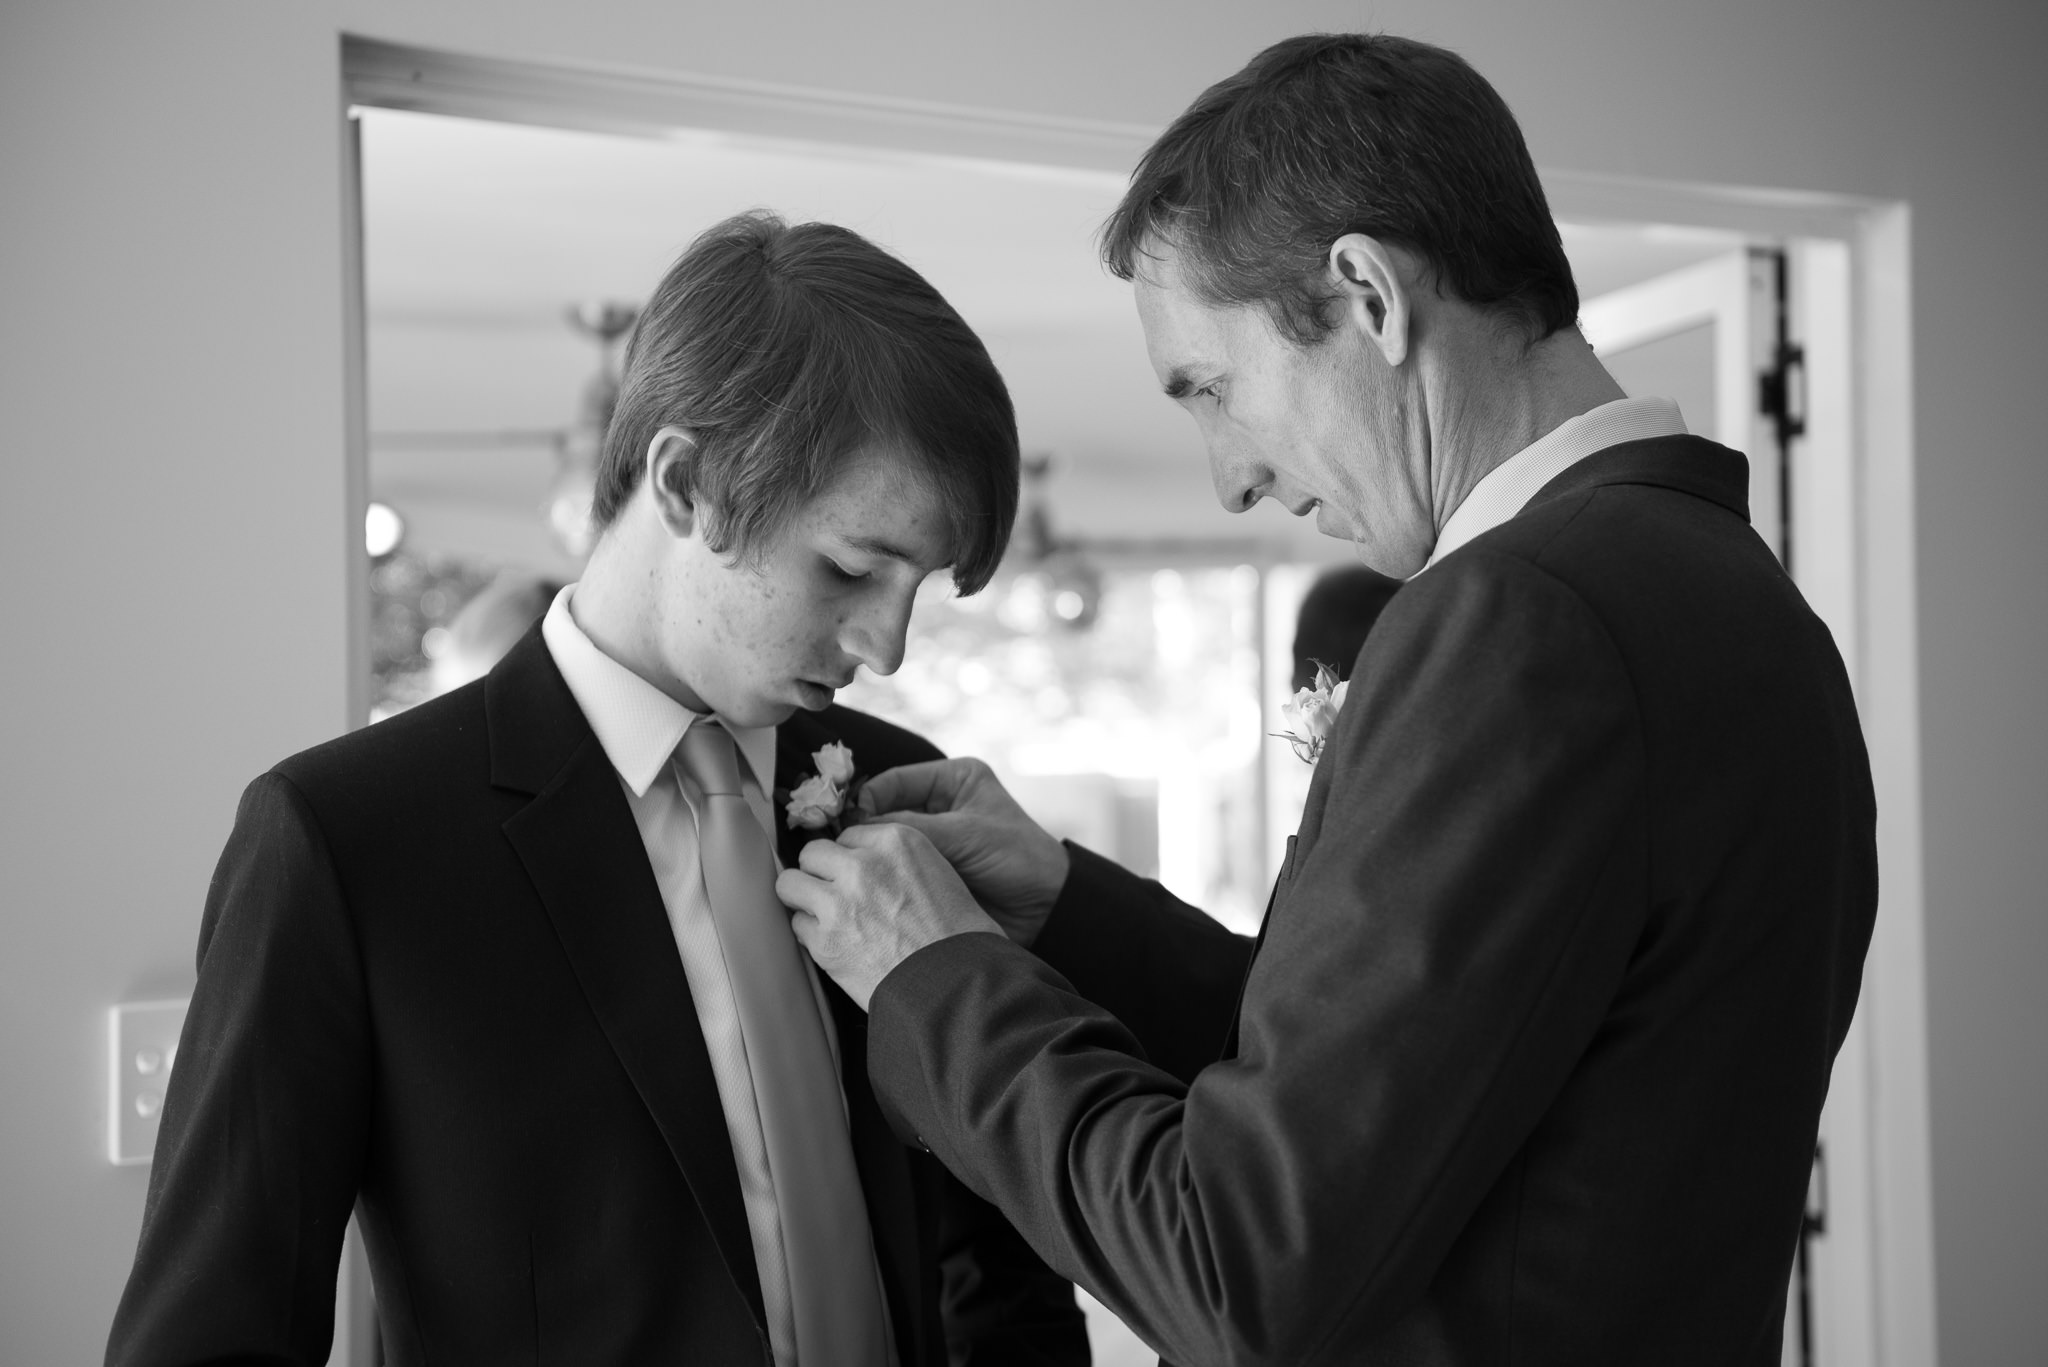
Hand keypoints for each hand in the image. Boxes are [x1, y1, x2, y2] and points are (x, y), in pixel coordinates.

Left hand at [779, 823, 1003, 1010]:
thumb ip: (896, 861)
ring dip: (803, 899)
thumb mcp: (938, 873)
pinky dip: (811, 937)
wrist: (957, 986)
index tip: (856, 876)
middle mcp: (863, 865)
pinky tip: (835, 946)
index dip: (850, 859)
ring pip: (790, 883)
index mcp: (896, 842)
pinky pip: (797, 926)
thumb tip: (867, 864)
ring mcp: (839, 902)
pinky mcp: (824, 940)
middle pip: (813, 853)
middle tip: (834, 894)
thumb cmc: (959, 936)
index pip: (848, 836)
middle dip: (820, 873)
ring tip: (822, 916)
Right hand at [856, 758, 1070, 946]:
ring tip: (849, 871)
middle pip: (884, 811)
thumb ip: (913, 829)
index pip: (893, 781)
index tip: (846, 824)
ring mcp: (933, 839)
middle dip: (863, 830)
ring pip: (886, 843)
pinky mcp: (929, 871)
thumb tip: (857, 830)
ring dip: (870, 856)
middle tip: (839, 849)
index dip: (867, 800)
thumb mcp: (966, 834)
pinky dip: (881, 877)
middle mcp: (939, 804)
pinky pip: (896, 869)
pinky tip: (866, 886)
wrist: (1047, 908)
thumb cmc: (1019, 858)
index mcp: (952, 780)